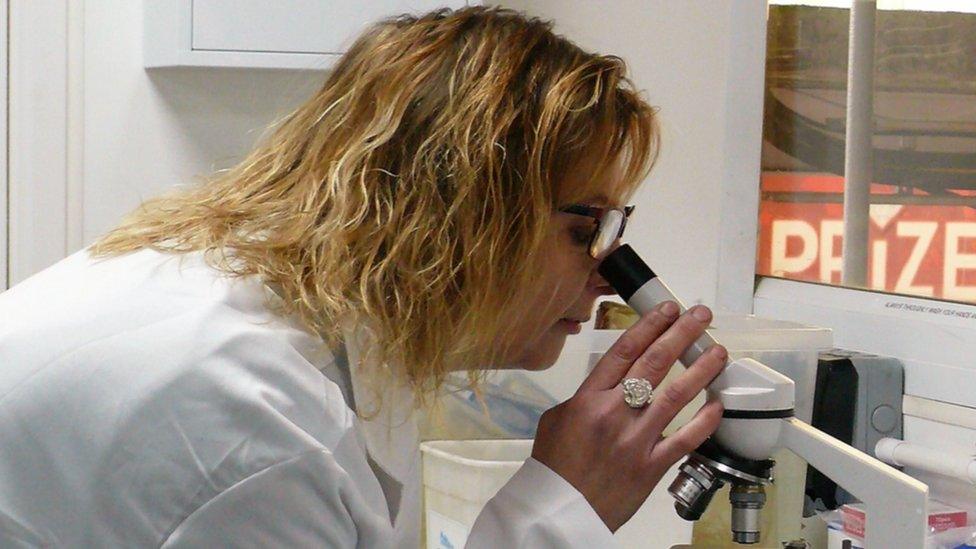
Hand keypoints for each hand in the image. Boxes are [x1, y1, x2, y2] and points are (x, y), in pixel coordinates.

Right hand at [531, 302, 725, 531]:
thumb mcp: (557, 419)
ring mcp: (636, 440)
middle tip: (700, 316)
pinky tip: (718, 403)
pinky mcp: (652, 466)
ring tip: (719, 351)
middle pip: (654, 364)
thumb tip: (607, 387)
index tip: (666, 309)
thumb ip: (584, 398)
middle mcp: (615, 413)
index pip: (624, 351)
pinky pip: (685, 439)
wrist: (559, 510)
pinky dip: (704, 421)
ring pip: (675, 396)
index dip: (649, 325)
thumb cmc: (554, 467)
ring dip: (700, 370)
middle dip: (680, 334)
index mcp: (589, 399)